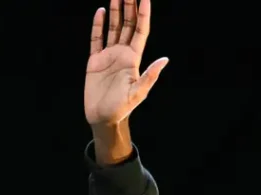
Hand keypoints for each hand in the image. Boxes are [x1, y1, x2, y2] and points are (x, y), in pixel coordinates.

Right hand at [84, 0, 167, 126]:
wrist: (103, 118)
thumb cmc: (122, 109)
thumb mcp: (138, 93)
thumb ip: (150, 75)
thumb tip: (165, 59)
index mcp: (133, 59)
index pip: (140, 31)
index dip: (143, 14)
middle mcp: (122, 54)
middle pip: (127, 25)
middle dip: (129, 7)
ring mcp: (109, 56)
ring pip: (113, 28)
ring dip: (115, 11)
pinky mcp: (95, 61)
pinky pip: (97, 38)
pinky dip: (98, 24)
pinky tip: (100, 11)